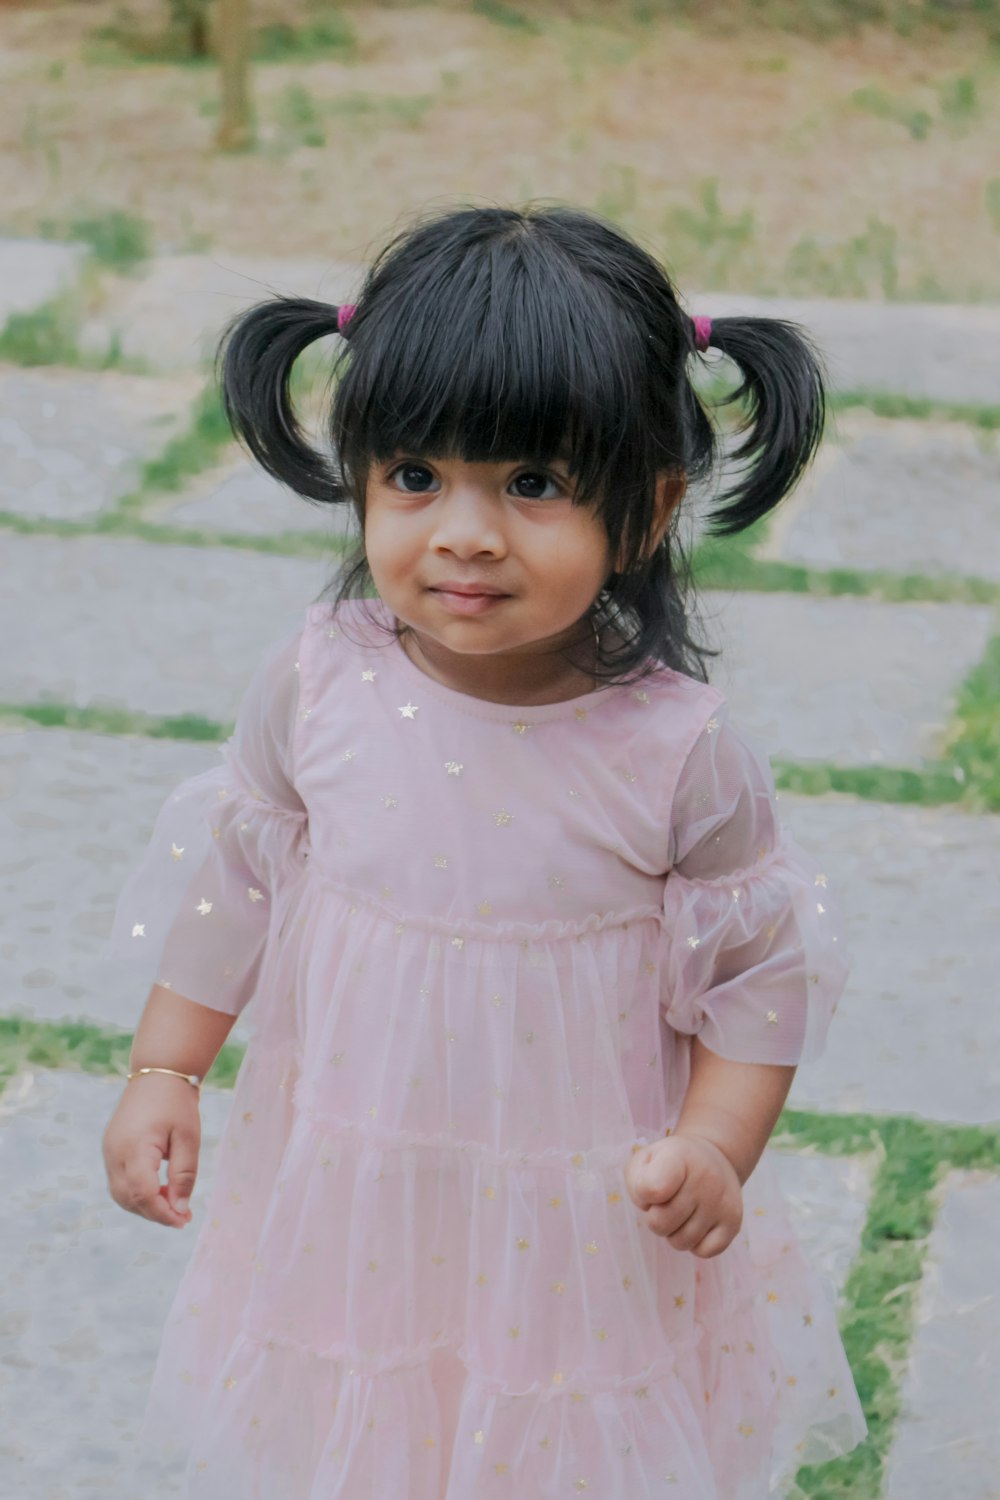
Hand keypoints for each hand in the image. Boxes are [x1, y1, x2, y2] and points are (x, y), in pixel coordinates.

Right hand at [102, 1074, 200, 1228]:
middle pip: (129, 1199)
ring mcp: (109, 1151)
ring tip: (174, 1205)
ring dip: (145, 1206)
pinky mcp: (111, 1149)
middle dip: (155, 1214)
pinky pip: (120, 1182)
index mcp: (134, 1149)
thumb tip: (181, 1210)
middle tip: (183, 1218)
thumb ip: (184, 1175)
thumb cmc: (177, 1103)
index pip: (143, 1195)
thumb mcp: (188, 1138)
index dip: (162, 1213)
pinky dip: (137, 1193)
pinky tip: (160, 1190)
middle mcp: (115, 1154)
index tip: (184, 1221)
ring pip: (121, 1194)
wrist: (158, 1073)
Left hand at [625, 1132, 742, 1258]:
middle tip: (665, 1202)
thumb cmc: (668, 1165)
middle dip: (655, 1217)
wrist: (712, 1158)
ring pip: (680, 1242)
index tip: (652, 1182)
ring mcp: (721, 1201)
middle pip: (660, 1224)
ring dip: (674, 1232)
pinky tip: (697, 1222)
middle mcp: (705, 1178)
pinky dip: (695, 1244)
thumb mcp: (645, 1161)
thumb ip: (637, 1184)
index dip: (643, 1195)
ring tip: (681, 1210)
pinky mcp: (734, 1222)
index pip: (652, 1189)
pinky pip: (703, 1252)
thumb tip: (654, 1209)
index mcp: (678, 1157)